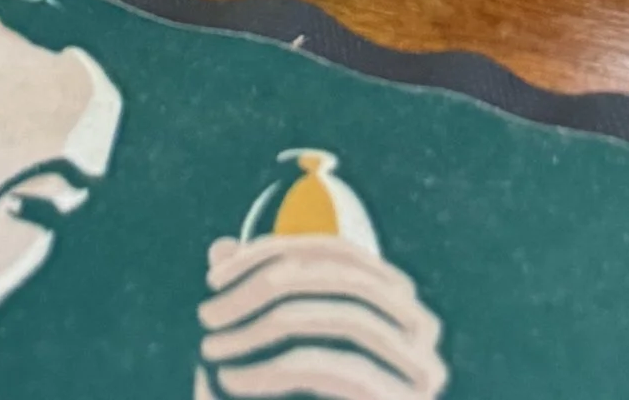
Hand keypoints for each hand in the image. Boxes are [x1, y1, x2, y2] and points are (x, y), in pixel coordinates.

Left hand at [193, 233, 446, 399]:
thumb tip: (219, 248)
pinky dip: (273, 370)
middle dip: (263, 286)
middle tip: (206, 313)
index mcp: (399, 301)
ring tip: (213, 347)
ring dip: (264, 326)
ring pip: (342, 317)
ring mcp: (422, 370)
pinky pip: (333, 370)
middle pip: (340, 278)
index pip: (336, 251)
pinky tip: (230, 380)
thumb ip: (257, 296)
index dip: (271, 252)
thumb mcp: (277, 346)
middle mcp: (422, 329)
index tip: (213, 274)